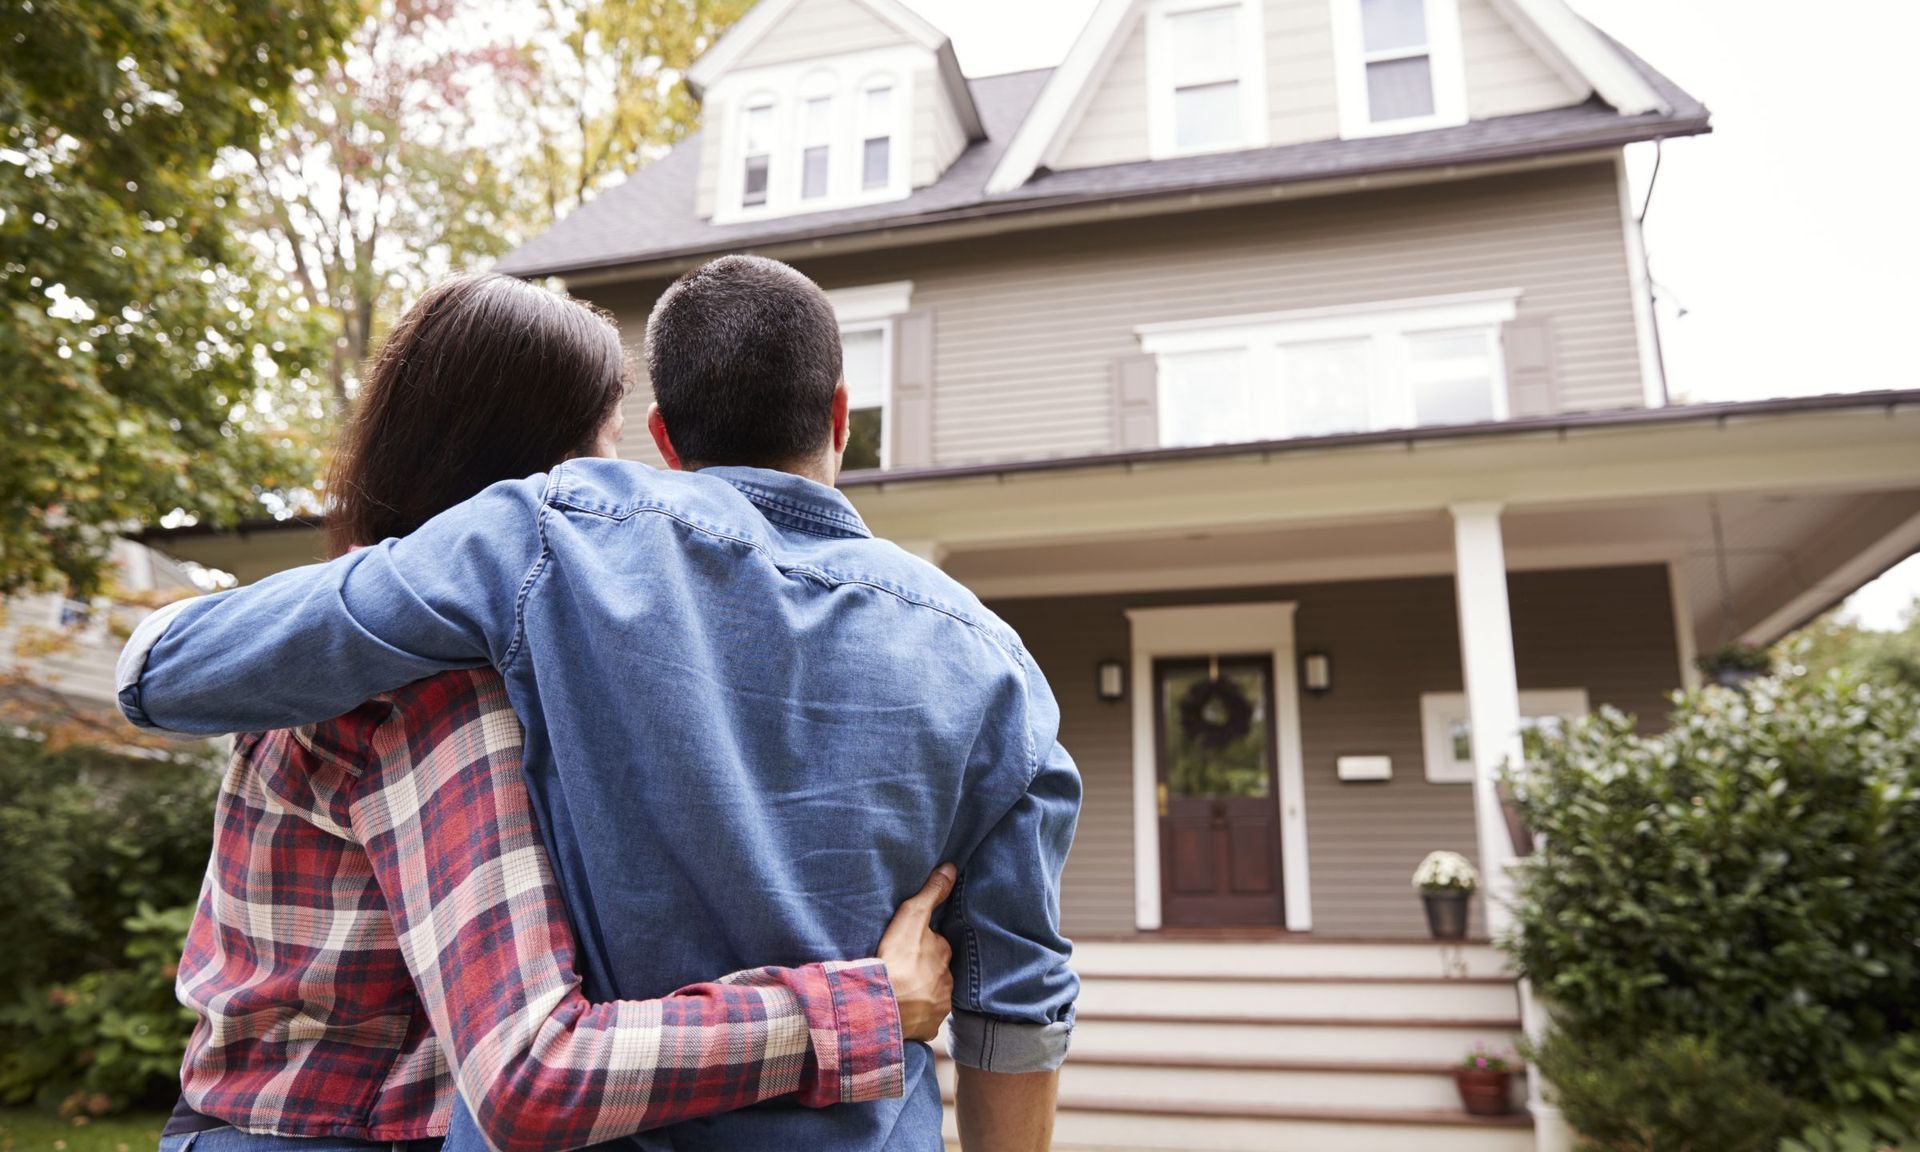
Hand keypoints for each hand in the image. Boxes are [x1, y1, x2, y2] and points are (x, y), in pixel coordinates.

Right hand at [878, 864, 956, 1041]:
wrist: (883, 1005)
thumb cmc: (896, 958)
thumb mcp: (912, 917)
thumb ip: (932, 893)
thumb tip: (951, 868)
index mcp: (944, 954)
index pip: (937, 945)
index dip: (924, 944)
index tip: (910, 946)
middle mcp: (947, 981)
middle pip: (936, 971)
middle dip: (925, 969)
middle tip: (904, 968)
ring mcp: (938, 1006)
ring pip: (932, 995)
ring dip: (921, 992)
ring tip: (902, 990)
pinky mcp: (928, 1027)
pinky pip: (924, 1019)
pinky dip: (916, 1015)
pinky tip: (902, 1010)